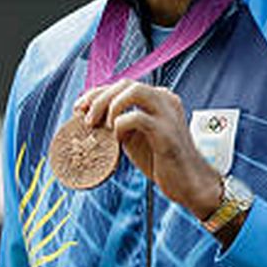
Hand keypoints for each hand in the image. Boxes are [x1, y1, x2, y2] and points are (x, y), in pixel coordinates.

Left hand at [76, 79, 221, 218]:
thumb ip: (118, 122)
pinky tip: (117, 139)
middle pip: (125, 83)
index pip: (123, 85)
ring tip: (100, 125)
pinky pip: (136, 118)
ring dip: (109, 105)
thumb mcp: (134, 136)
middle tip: (85, 119)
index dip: (96, 93)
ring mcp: (168, 113)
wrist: (188, 183)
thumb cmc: (159, 160)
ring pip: (133, 91)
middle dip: (99, 98)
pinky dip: (120, 125)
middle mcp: (165, 99)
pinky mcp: (166, 132)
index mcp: (158, 98)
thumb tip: (87, 118)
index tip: (78, 108)